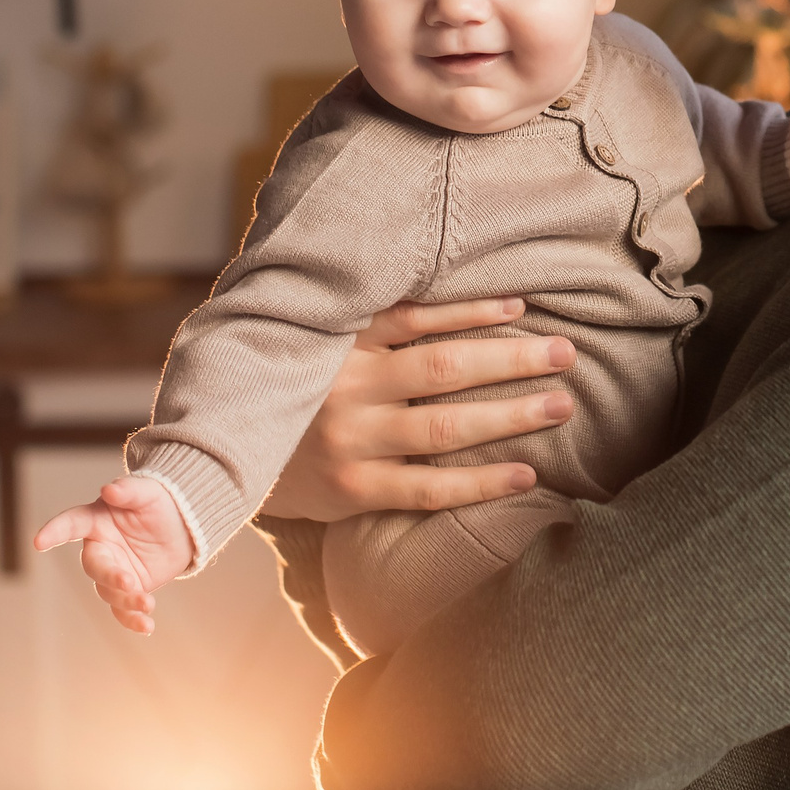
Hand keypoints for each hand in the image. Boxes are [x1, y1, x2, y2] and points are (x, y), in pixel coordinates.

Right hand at [32, 474, 195, 635]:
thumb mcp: (148, 492)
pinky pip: (122, 610)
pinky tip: (147, 626)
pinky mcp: (126, 591)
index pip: (71, 524)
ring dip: (127, 601)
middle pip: (94, 567)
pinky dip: (132, 620)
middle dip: (110, 576)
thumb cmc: (158, 503)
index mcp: (95, 520)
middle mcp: (99, 549)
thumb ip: (128, 490)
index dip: (55, 531)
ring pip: (109, 592)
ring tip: (148, 603)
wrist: (181, 527)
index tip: (39, 541)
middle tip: (130, 581)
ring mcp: (111, 572)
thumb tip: (109, 489)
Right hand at [258, 297, 577, 521]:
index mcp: (340, 343)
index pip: (416, 317)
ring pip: (444, 428)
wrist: (222, 457)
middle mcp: (346, 388)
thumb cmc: (291, 389)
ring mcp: (351, 443)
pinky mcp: (352, 491)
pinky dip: (479, 483)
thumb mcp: (315, 342)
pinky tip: (526, 474)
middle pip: (444, 369)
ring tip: (561, 405)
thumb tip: (449, 298)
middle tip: (567, 353)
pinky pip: (427, 490)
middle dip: (512, 360)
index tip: (523, 306)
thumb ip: (369, 321)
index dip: (472, 311)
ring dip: (509, 415)